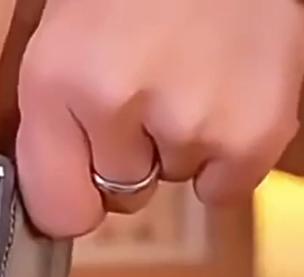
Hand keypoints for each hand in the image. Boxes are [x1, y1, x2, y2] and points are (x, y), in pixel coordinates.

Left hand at [17, 0, 303, 236]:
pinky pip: (225, 186)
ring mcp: (187, 118)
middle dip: (132, 153)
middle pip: (121, 197)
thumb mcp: (63, 36)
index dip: (75, 199)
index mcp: (54, 77)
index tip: (85, 177)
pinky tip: (226, 89)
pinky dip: (229, 152)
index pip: (58, 214)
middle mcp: (114, 100)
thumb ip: (53, 121)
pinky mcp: (250, 131)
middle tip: (151, 78)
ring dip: (183, 139)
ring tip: (192, 65)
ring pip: (175, 178)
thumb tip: (64, 203)